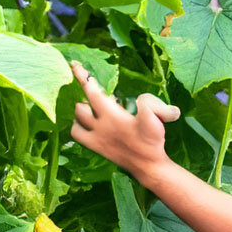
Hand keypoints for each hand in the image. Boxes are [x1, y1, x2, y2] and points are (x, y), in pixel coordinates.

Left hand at [69, 60, 179, 182]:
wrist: (148, 166)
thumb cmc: (152, 141)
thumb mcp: (157, 119)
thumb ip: (150, 103)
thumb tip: (140, 100)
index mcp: (112, 116)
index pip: (91, 91)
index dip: (82, 76)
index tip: (74, 65)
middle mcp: (99, 127)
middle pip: (80, 105)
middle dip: (85, 94)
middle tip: (95, 88)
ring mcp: (95, 138)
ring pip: (75, 119)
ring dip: (80, 110)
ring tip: (91, 105)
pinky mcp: (95, 148)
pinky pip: (76, 134)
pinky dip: (77, 125)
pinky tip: (86, 122)